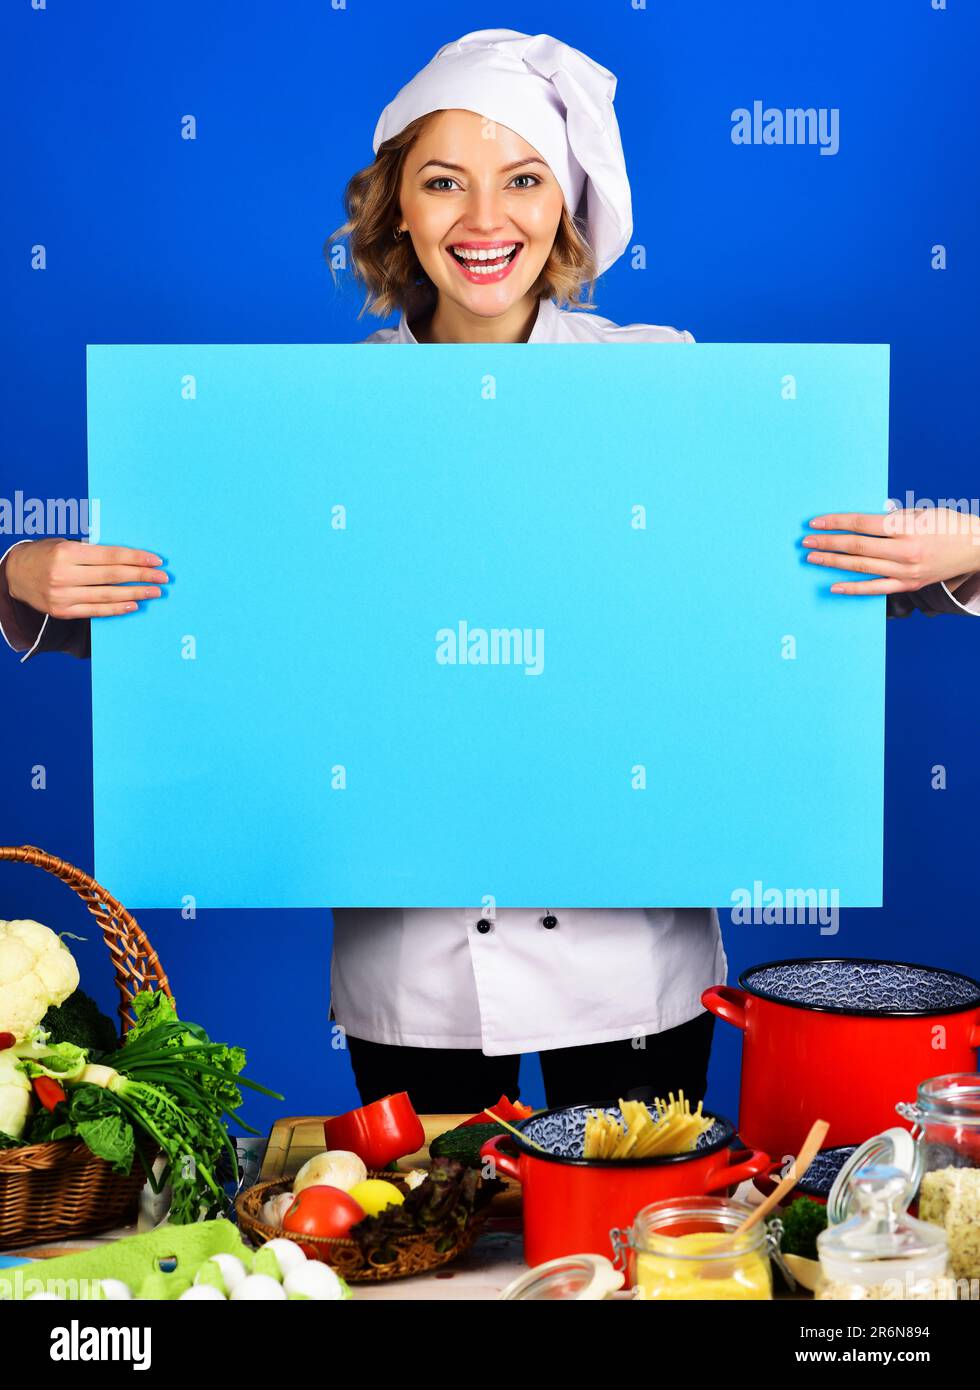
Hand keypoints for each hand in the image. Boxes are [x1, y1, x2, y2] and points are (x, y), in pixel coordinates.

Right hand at [6, 539, 168, 617]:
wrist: (15, 574)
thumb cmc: (47, 554)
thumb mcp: (65, 543)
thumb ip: (92, 551)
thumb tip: (130, 557)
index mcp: (66, 552)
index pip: (110, 556)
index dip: (135, 558)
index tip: (156, 561)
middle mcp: (64, 574)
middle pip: (112, 576)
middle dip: (141, 577)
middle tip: (163, 578)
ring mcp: (62, 595)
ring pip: (106, 596)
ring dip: (135, 594)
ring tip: (154, 592)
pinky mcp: (62, 611)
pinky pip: (95, 611)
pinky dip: (116, 609)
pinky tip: (133, 604)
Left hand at [803, 508, 979, 595]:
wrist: (977, 548)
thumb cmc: (949, 525)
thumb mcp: (922, 513)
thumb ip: (892, 519)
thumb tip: (862, 523)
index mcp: (907, 528)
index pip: (861, 524)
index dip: (836, 523)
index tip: (815, 522)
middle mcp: (904, 551)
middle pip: (857, 547)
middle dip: (828, 543)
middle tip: (806, 542)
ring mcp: (906, 571)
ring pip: (861, 567)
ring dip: (833, 563)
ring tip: (812, 559)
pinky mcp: (908, 585)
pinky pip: (875, 588)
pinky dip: (853, 588)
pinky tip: (834, 586)